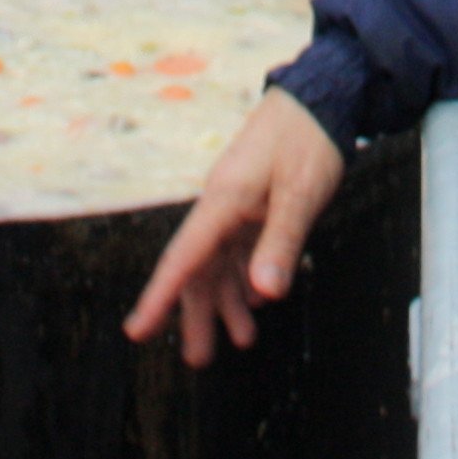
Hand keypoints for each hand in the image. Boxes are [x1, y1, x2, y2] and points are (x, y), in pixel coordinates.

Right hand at [124, 90, 346, 365]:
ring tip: (239, 340)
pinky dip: (248, 281)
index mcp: (223, 201)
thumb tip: (264, 292)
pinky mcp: (257, 209)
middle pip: (199, 270)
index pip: (182, 258)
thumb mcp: (300, 192)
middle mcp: (223, 208)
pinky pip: (242, 253)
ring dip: (226, 303)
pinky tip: (257, 304)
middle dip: (196, 314)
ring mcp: (239, 209)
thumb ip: (281, 241)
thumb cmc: (307, 137)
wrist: (320, 99)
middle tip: (198, 359)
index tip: (137, 329)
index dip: (159, 297)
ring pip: (221, 265)